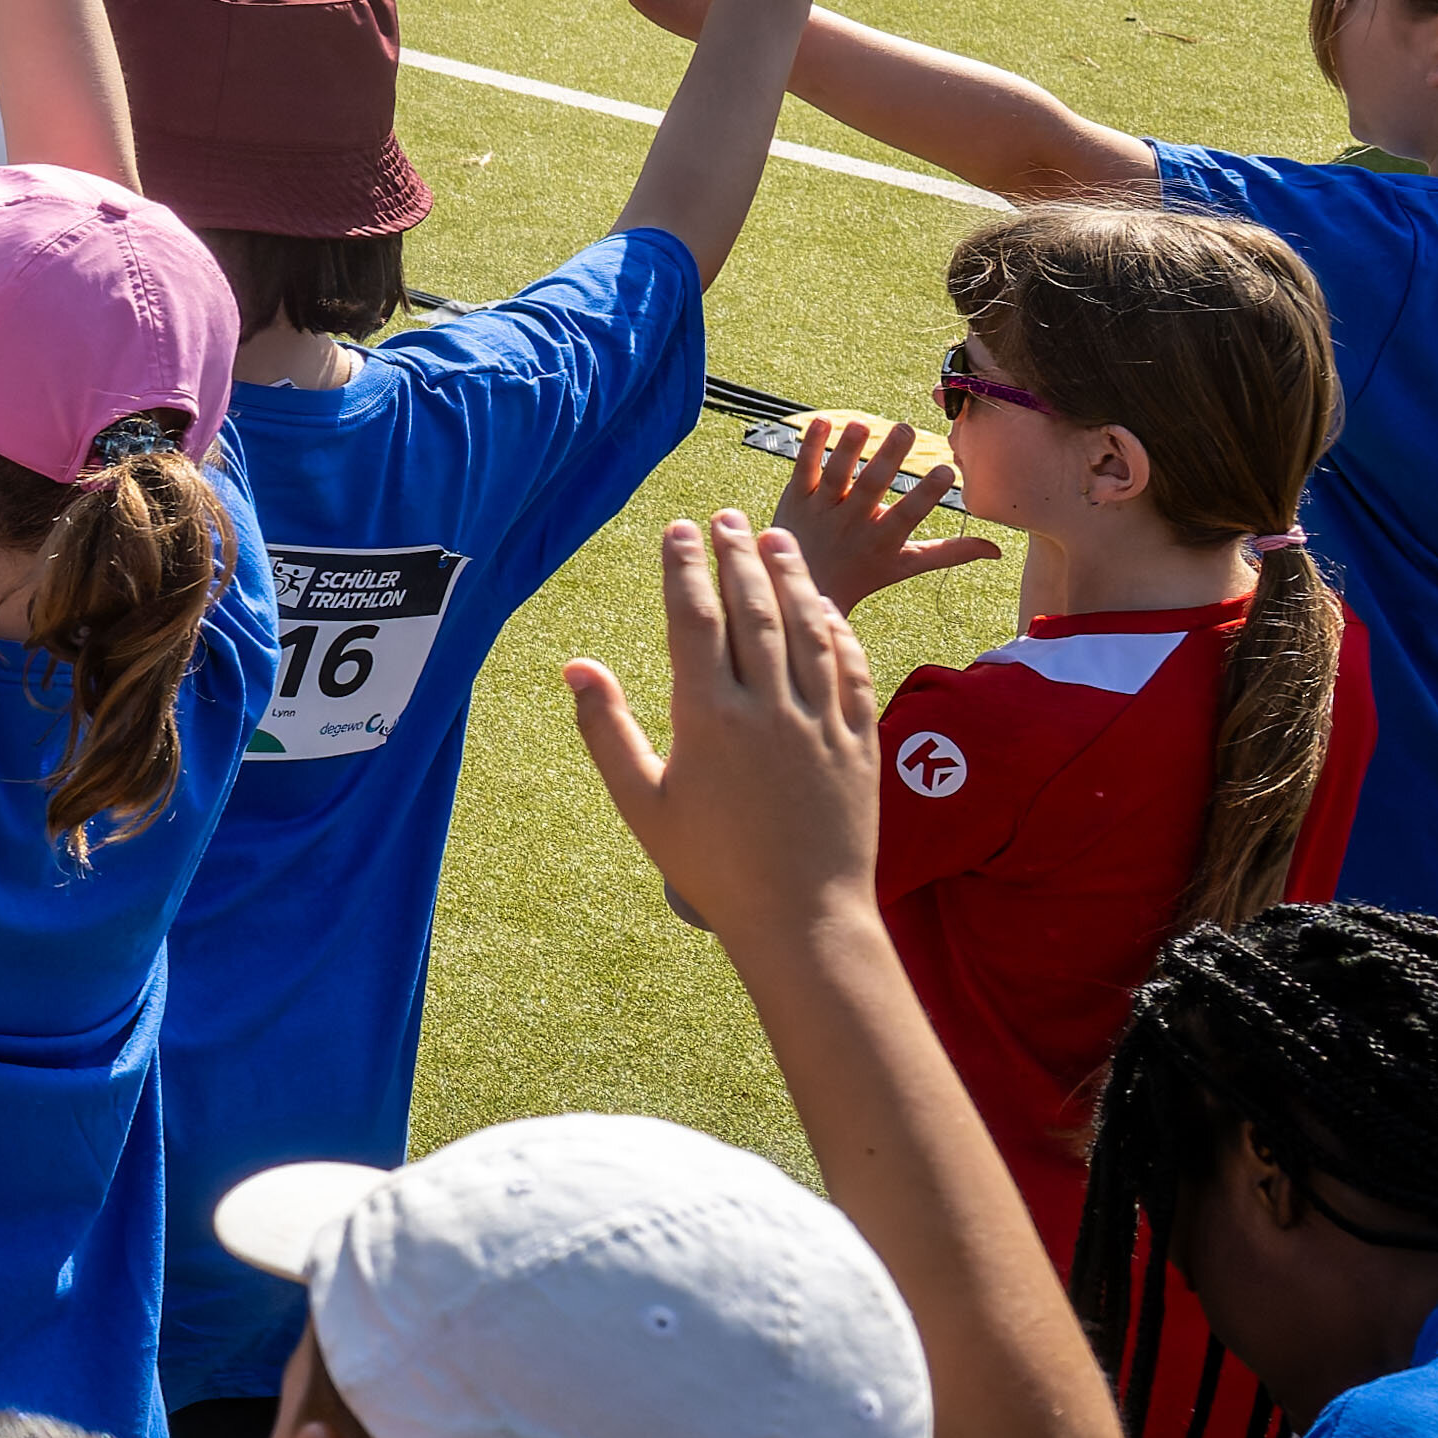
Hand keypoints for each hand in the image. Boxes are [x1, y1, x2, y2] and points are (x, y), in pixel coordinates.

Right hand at [568, 507, 895, 940]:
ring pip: (809, 628)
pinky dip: (838, 629)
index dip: (684, 567)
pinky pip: (852, 668)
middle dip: (737, 555)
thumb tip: (575, 667)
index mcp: (708, 718)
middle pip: (754, 608)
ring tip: (776, 541)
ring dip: (791, 577)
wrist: (803, 918)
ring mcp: (822, 722)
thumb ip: (605, 728)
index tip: (677, 531)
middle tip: (726, 518)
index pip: (695, 618)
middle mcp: (769, 708)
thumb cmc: (710, 868)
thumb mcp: (641, 803)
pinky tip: (825, 608)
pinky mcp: (862, 741)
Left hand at [769, 412, 998, 608]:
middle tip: (905, 429)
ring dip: (847, 449)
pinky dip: (810, 446)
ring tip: (861, 423)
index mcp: (882, 539)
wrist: (804, 587)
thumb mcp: (906, 566)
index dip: (926, 494)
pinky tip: (822, 419)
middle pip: (871, 487)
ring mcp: (821, 510)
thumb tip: (996, 548)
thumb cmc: (862, 574)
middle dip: (888, 458)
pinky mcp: (796, 498)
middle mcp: (852, 523)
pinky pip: (804, 469)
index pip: (908, 514)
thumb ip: (949, 553)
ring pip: (836, 476)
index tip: (947, 471)